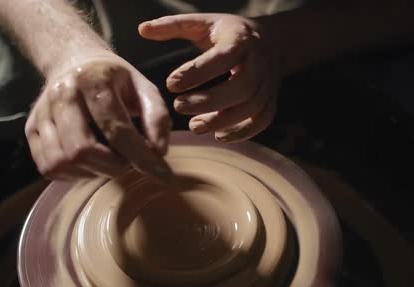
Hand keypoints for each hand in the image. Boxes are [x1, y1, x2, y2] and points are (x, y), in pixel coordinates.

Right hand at [25, 54, 171, 180]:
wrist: (74, 61)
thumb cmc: (116, 80)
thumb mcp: (144, 89)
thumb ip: (157, 118)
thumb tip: (158, 153)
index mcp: (93, 80)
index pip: (116, 130)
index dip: (140, 157)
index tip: (163, 175)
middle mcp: (62, 94)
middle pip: (82, 150)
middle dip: (113, 166)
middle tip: (129, 161)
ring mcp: (42, 113)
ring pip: (63, 162)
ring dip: (94, 172)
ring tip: (110, 160)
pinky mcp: (31, 130)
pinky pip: (50, 167)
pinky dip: (74, 174)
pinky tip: (91, 162)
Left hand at [139, 13, 278, 141]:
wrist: (271, 43)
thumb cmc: (228, 34)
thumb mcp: (204, 23)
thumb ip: (174, 25)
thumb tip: (142, 29)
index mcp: (240, 39)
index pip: (223, 57)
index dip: (197, 72)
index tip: (171, 83)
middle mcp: (259, 63)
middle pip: (241, 86)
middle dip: (209, 101)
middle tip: (179, 107)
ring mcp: (267, 84)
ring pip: (251, 107)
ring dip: (222, 120)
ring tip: (194, 126)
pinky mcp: (271, 101)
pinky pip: (262, 121)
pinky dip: (242, 132)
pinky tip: (218, 135)